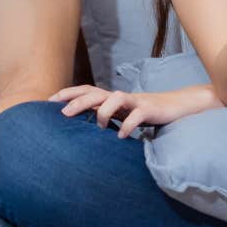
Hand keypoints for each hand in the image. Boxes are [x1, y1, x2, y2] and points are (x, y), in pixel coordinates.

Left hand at [49, 84, 221, 137]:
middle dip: (78, 101)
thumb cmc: (145, 112)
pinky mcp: (150, 110)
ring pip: (116, 98)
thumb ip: (105, 116)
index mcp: (112, 98)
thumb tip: (82, 127)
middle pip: (96, 92)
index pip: (87, 90)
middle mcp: (121, 97)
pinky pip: (137, 116)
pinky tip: (122, 136)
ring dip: (104, 111)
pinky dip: (129, 125)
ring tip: (98, 126)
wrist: (177, 106)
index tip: (49, 100)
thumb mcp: (122, 114)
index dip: (69, 93)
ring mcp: (135, 102)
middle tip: (62, 114)